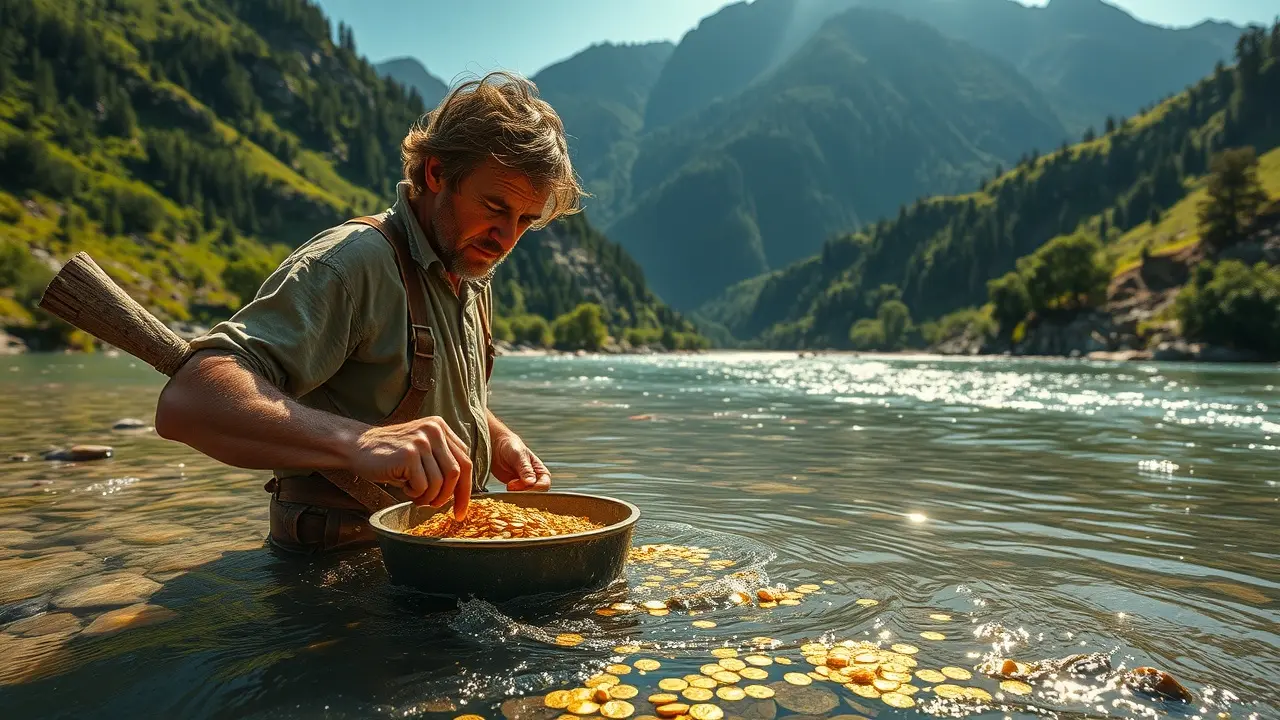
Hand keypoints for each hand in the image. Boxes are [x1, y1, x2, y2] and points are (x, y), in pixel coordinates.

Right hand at [348, 416, 472, 518]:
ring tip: (413, 494)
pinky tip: (402, 485)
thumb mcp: (420, 450)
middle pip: (457, 472)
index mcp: (441, 428)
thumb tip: (462, 493)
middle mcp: (434, 431)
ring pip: (439, 483)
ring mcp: (421, 441)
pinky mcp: (408, 454)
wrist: (356, 446)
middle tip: (437, 509)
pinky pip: (422, 486)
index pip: (465, 461)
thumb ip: (441, 462)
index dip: (466, 489)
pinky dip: (413, 493)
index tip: (461, 510)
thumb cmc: (390, 455)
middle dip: (450, 497)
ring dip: (427, 497)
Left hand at [491, 427, 550, 491]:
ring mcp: (525, 485)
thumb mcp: (518, 455)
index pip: (544, 485)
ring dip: (518, 494)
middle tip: (514, 485)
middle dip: (525, 492)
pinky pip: (517, 496)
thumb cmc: (511, 446)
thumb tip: (531, 482)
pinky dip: (512, 495)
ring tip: (510, 484)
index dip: (535, 488)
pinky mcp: (516, 488)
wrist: (497, 447)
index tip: (523, 484)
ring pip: (526, 497)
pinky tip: (508, 486)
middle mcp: (535, 479)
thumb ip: (525, 468)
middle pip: (536, 494)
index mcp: (540, 470)